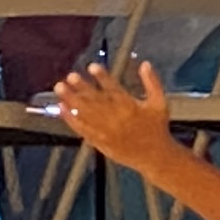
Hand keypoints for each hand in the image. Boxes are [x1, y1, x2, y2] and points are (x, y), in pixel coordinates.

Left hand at [52, 56, 174, 165]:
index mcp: (130, 106)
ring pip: (85, 113)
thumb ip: (152, 82)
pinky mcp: (98, 141)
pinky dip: (71, 118)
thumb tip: (145, 63)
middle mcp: (115, 117)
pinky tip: (61, 108)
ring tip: (59, 88)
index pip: (113, 88)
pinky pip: (82, 128)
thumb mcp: (160, 103)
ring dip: (71, 100)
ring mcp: (105, 130)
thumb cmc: (157, 127)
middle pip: (95, 100)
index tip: (92, 66)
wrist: (153, 156)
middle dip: (81, 87)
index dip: (102, 77)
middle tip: (70, 76)